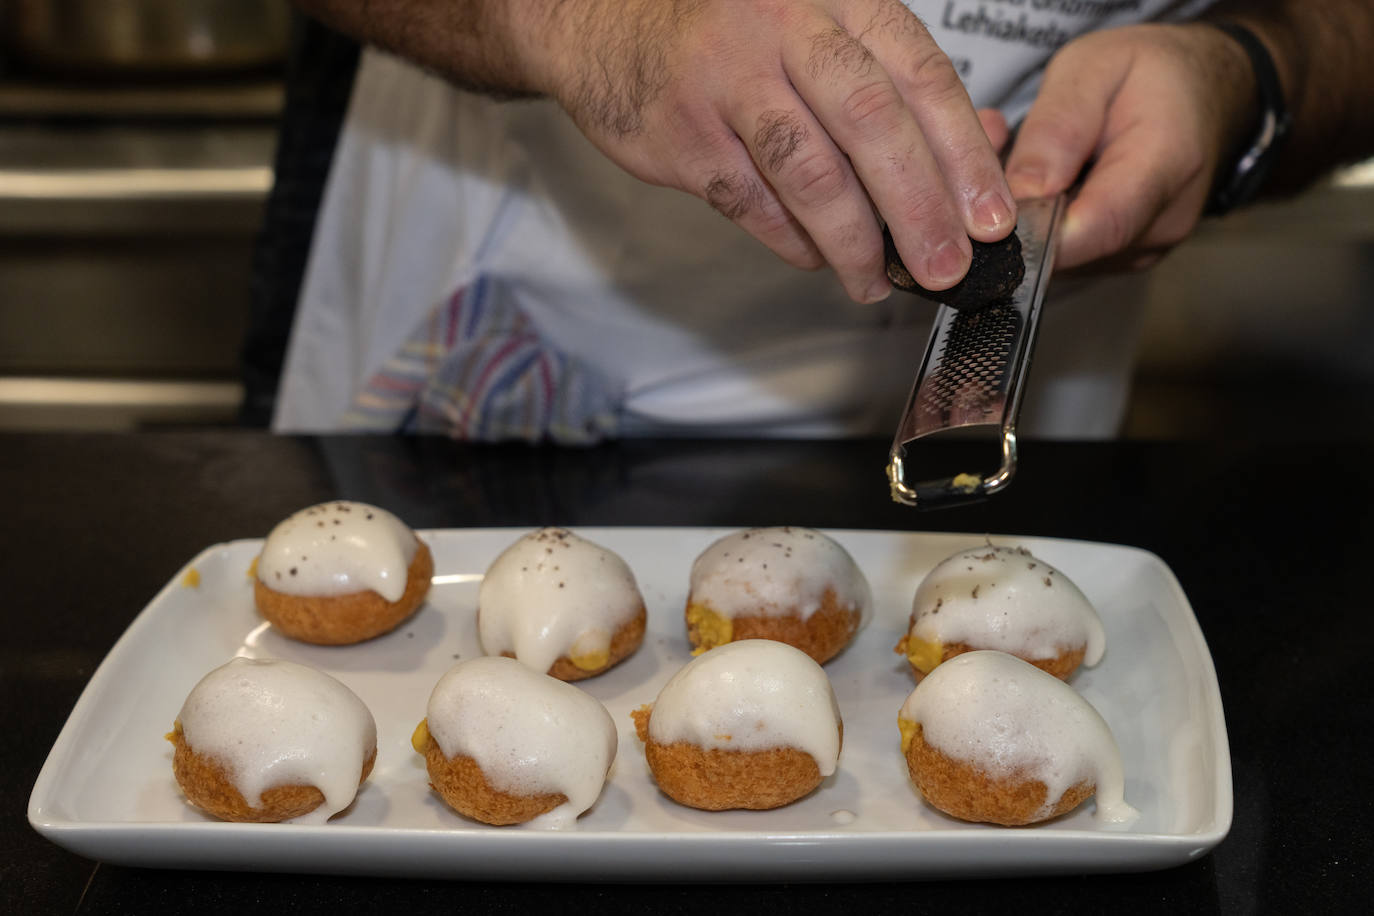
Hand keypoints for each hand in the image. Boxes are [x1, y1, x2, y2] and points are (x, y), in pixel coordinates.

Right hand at [531, 0, 1015, 301]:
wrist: (605, 22)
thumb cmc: (730, 29)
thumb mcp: (821, 29)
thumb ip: (898, 82)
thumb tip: (985, 141)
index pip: (919, 75)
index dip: (962, 153)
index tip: (990, 216)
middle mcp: (783, 26)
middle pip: (869, 122)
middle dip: (917, 206)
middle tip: (946, 265)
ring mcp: (726, 80)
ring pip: (808, 170)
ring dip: (853, 239)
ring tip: (878, 281)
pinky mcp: (682, 134)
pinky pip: (752, 202)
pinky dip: (791, 239)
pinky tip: (817, 257)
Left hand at [1004, 23, 1255, 271]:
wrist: (1202, 93)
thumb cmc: (1150, 74)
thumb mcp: (1095, 67)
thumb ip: (1058, 127)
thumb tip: (1022, 193)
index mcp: (1165, 165)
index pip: (1096, 227)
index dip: (1033, 232)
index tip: (988, 213)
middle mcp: (1160, 225)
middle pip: (1067, 248)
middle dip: (1016, 213)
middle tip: (992, 158)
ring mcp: (1142, 250)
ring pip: (1059, 255)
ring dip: (1025, 216)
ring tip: (1020, 159)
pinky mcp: (1123, 259)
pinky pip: (1068, 253)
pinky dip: (1043, 222)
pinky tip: (1042, 182)